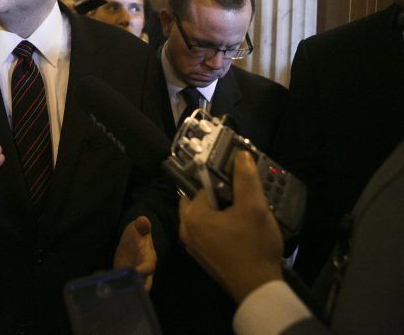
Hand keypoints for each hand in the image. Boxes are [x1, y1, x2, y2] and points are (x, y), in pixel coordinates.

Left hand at [113, 216, 156, 290]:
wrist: (131, 241)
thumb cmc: (137, 234)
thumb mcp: (138, 227)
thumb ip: (141, 225)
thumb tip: (143, 219)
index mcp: (149, 259)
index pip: (149, 267)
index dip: (143, 270)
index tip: (136, 273)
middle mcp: (143, 271)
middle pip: (144, 285)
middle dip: (137, 288)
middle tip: (126, 291)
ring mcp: (133, 277)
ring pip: (133, 288)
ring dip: (125, 290)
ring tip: (113, 291)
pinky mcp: (124, 280)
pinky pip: (121, 287)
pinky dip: (116, 289)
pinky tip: (105, 288)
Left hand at [179, 151, 283, 303]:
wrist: (258, 288)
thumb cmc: (253, 246)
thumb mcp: (253, 207)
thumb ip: (245, 179)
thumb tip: (240, 156)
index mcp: (192, 216)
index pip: (203, 186)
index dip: (222, 180)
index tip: (239, 181)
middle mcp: (186, 230)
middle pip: (199, 201)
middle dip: (218, 194)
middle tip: (240, 195)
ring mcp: (194, 246)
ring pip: (204, 217)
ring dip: (221, 210)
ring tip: (244, 209)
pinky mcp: (204, 257)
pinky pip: (208, 232)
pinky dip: (221, 226)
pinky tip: (241, 228)